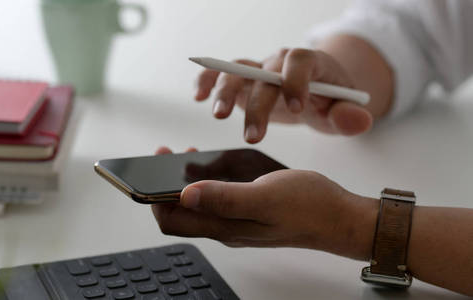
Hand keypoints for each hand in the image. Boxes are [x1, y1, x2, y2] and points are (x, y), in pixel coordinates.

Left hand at [152, 147, 377, 259]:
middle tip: (167, 154)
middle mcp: (226, 228)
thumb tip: (185, 195)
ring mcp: (236, 221)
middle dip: (163, 186)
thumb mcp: (265, 197)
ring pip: (195, 206)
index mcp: (225, 227)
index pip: (172, 221)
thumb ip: (225, 198)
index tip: (151, 168)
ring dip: (183, 182)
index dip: (154, 198)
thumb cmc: (308, 206)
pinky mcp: (247, 212)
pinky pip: (214, 200)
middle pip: (179, 214)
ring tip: (186, 154)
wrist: (338, 217)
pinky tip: (212, 165)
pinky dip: (204, 182)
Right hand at [194, 48, 373, 142]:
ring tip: (219, 116)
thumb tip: (358, 120)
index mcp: (309, 64)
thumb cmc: (330, 103)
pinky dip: (207, 81)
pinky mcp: (242, 82)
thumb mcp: (344, 111)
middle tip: (253, 137)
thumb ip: (351, 116)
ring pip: (237, 71)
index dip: (296, 81)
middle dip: (258, 105)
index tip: (295, 107)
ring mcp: (258, 70)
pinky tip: (197, 96)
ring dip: (225, 92)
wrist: (314, 94)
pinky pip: (220, 75)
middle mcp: (279, 62)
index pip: (300, 62)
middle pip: (264, 74)